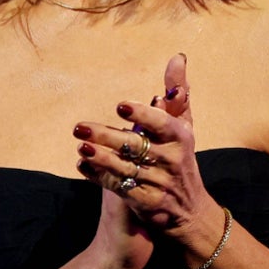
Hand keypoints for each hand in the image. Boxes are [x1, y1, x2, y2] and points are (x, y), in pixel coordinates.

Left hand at [73, 53, 218, 233]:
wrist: (189, 210)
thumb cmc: (180, 158)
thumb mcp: (184, 126)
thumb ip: (177, 94)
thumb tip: (177, 57)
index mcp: (180, 137)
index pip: (162, 124)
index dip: (142, 116)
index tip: (120, 106)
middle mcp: (172, 160)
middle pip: (136, 146)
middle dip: (106, 136)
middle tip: (78, 127)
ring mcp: (160, 184)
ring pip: (126, 168)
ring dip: (101, 158)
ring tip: (81, 147)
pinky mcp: (148, 204)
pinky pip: (120, 189)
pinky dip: (100, 177)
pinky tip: (83, 166)